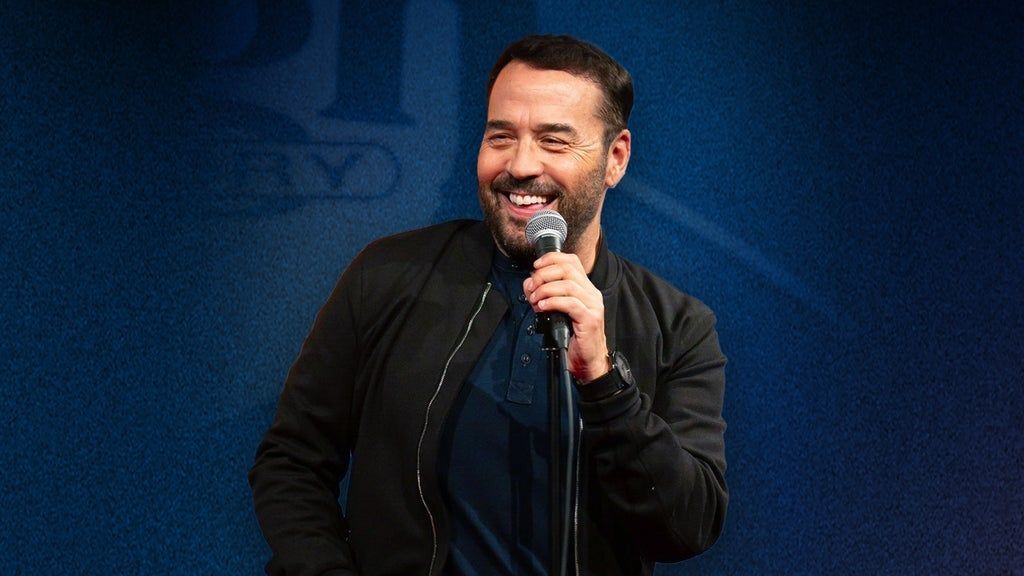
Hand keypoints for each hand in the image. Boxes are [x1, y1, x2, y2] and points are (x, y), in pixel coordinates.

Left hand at [523, 252, 609, 383]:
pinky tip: (542, 307)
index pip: (571, 261)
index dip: (551, 259)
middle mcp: (591, 293)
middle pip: (567, 269)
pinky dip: (553, 302)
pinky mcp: (590, 318)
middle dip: (544, 275)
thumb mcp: (555, 311)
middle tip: (532, 287)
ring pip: (568, 285)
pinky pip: (570, 303)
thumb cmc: (573, 338)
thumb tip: (529, 283)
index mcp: (585, 288)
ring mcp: (593, 305)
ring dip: (545, 290)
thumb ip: (543, 294)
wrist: (587, 361)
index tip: (535, 267)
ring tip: (535, 300)